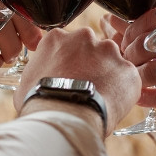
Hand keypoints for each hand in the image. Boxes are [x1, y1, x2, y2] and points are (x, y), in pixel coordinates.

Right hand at [14, 28, 140, 134]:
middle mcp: (84, 37)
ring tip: (99, 99)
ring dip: (108, 76)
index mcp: (57, 38)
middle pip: (91, 49)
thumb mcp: (28, 81)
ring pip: (112, 62)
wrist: (64, 117)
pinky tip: (112, 106)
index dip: (68, 63)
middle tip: (86, 87)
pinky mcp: (128, 70)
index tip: (68, 76)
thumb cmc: (40, 103)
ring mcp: (108, 51)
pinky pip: (128, 80)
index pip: (66, 45)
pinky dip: (123, 91)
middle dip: (90, 65)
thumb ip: (40, 70)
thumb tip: (42, 79)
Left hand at [122, 12, 155, 110]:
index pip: (153, 20)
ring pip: (154, 72)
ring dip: (135, 76)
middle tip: (120, 60)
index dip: (131, 30)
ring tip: (128, 78)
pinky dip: (152, 97)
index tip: (122, 35)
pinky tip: (140, 97)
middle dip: (127, 54)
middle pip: (146, 46)